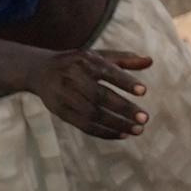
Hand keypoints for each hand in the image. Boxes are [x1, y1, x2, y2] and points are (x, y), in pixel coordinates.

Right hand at [21, 47, 154, 139]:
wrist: (40, 70)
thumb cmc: (78, 63)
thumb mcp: (98, 56)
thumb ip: (125, 59)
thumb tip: (150, 61)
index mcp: (85, 61)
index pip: (107, 72)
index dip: (125, 81)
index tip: (143, 91)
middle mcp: (73, 78)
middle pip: (100, 96)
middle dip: (123, 108)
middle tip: (145, 118)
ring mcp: (65, 96)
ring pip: (92, 114)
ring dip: (116, 124)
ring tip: (138, 130)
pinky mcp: (60, 111)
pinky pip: (83, 125)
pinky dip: (104, 132)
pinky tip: (122, 134)